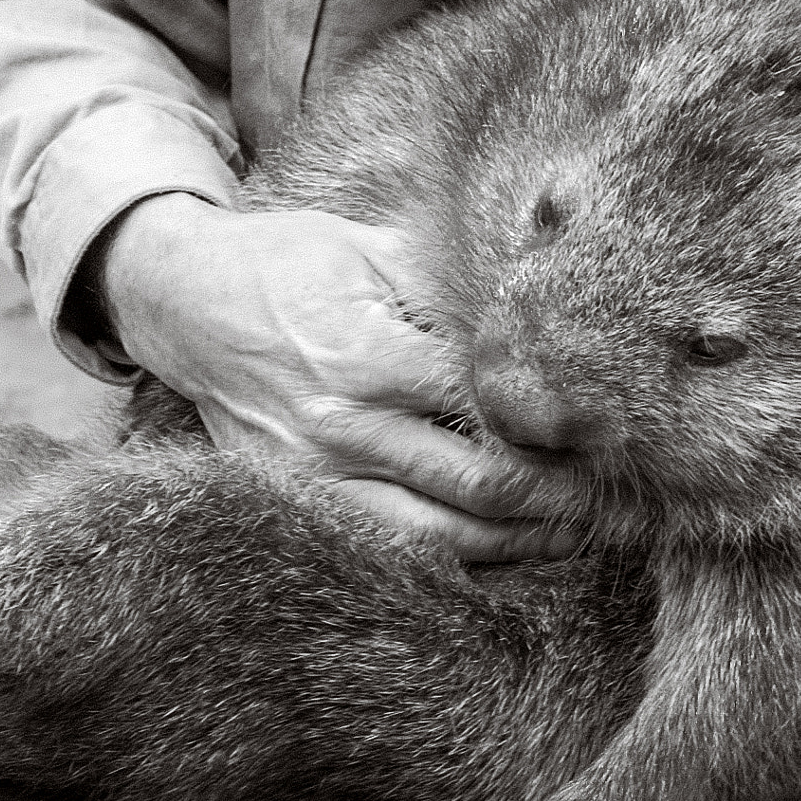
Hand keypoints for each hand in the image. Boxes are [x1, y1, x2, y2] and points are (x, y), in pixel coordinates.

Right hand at [97, 193, 577, 562]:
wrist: (186, 304)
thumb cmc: (289, 264)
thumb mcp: (371, 247)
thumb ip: (454, 286)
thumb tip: (549, 307)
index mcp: (367, 353)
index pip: (490, 407)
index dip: (561, 423)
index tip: (614, 428)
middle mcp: (342, 424)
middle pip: (479, 483)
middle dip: (558, 494)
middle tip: (614, 490)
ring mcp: (317, 474)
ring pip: (442, 533)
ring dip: (519, 539)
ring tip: (575, 528)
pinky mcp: (302, 499)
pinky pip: (394, 547)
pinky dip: (459, 554)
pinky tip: (508, 544)